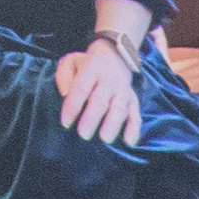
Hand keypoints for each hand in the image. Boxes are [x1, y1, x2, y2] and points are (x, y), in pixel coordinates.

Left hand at [56, 34, 145, 149]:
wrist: (114, 56)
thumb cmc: (86, 66)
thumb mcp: (70, 62)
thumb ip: (63, 76)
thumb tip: (65, 94)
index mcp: (92, 68)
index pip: (81, 87)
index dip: (73, 106)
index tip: (66, 123)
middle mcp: (110, 79)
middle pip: (100, 100)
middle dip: (92, 118)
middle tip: (83, 134)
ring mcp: (123, 90)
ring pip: (119, 108)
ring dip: (112, 124)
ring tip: (105, 139)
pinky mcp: (133, 100)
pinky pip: (135, 114)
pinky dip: (134, 128)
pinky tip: (128, 141)